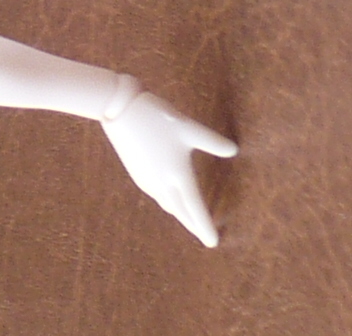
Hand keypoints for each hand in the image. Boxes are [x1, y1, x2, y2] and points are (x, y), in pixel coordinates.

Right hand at [101, 89, 236, 246]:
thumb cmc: (155, 117)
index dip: (205, 226)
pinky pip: (157, 196)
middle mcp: (161, 182)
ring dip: (181, 214)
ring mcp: (146, 179)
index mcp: (177, 174)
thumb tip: (234, 150)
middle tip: (206, 237)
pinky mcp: (137, 173)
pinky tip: (170, 199)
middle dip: (194, 225)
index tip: (213, 243)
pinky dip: (168, 202)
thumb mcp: (188, 127)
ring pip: (168, 204)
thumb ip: (212, 141)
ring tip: (191, 220)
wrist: (118, 110)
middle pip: (181, 212)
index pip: (195, 208)